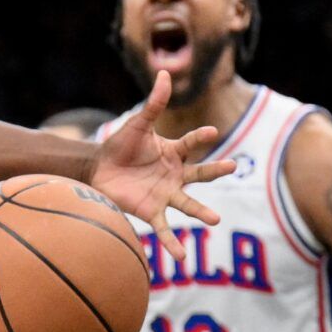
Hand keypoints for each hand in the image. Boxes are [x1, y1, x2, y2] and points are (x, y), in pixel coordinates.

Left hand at [89, 71, 237, 255]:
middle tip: (233, 166)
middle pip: (200, 174)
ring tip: (215, 220)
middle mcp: (175, 175)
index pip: (191, 143)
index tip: (212, 132)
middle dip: (216, 170)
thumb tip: (166, 72)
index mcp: (173, 152)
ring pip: (188, 205)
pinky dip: (172, 244)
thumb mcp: (137, 124)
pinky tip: (179, 258)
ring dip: (201, 213)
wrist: (98, 170)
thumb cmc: (119, 146)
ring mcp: (166, 194)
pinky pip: (165, 229)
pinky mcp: (152, 211)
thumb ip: (154, 103)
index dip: (200, 137)